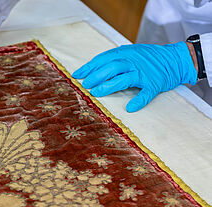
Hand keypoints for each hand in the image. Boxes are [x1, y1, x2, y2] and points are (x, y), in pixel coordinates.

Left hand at [72, 42, 196, 111]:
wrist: (176, 59)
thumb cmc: (148, 58)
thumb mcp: (130, 53)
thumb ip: (113, 60)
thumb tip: (91, 70)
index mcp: (126, 53)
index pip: (103, 59)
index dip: (89, 67)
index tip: (76, 75)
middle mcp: (134, 62)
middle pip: (111, 68)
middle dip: (96, 76)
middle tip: (85, 85)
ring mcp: (144, 73)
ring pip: (124, 79)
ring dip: (108, 86)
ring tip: (96, 93)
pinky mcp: (155, 84)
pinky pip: (146, 93)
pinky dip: (138, 101)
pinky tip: (130, 108)